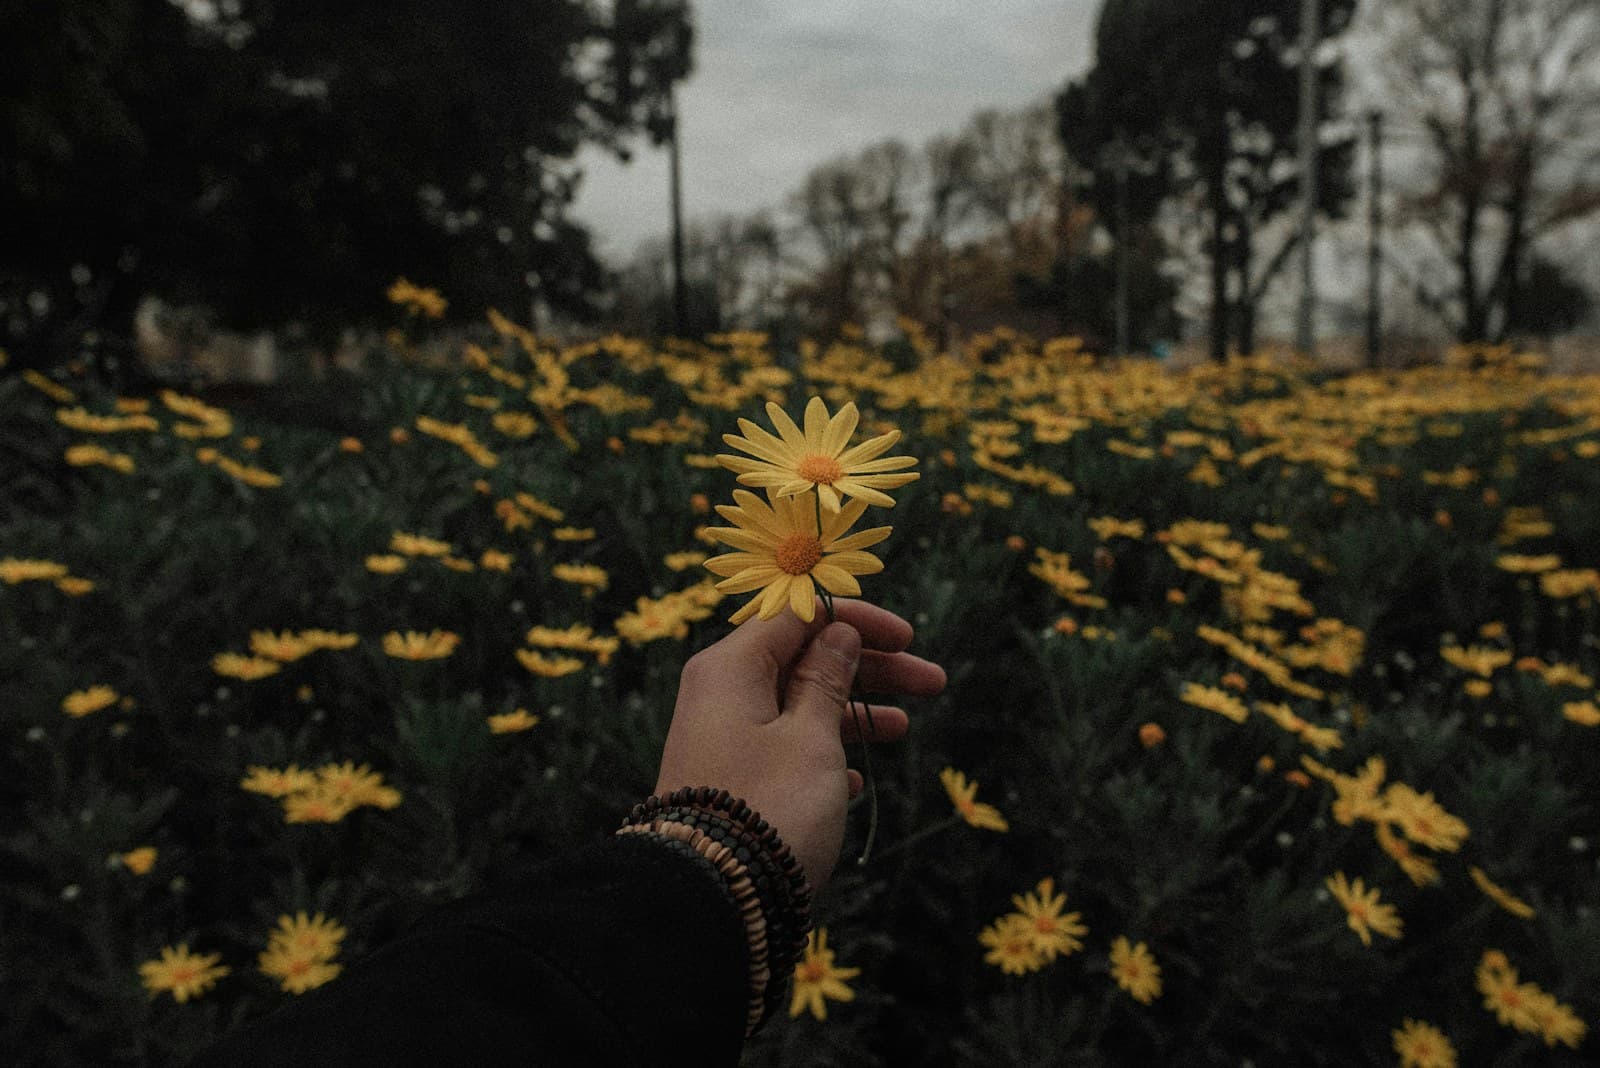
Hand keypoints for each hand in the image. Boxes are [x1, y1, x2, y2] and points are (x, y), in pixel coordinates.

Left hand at [655, 598, 945, 890]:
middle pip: (803, 660)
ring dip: (853, 713)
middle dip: (868, 669)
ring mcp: (724, 739)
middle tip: (932, 682)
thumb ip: (826, 680)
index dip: (854, 621)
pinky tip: (855, 779)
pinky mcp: (731, 780)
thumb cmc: (769, 806)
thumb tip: (835, 633)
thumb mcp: (811, 737)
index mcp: (731, 667)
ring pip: (798, 706)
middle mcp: (721, 695)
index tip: (906, 638)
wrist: (710, 900)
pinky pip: (784, 748)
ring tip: (903, 729)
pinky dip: (822, 752)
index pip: (796, 617)